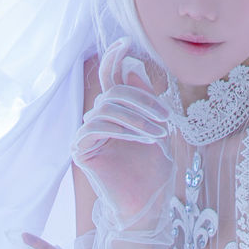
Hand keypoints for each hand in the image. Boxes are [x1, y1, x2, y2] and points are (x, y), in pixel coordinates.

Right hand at [73, 42, 177, 229]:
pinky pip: (95, 126)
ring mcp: (88, 135)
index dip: (113, 57)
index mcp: (116, 112)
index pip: (109, 77)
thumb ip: (145, 101)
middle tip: (166, 119)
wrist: (148, 206)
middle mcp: (98, 119)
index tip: (126, 42)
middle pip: (113, 91)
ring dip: (138, 117)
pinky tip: (144, 139)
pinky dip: (122, 129)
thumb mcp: (156, 129)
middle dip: (143, 100)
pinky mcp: (82, 150)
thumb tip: (132, 67)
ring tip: (159, 133)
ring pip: (107, 107)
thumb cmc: (154, 173)